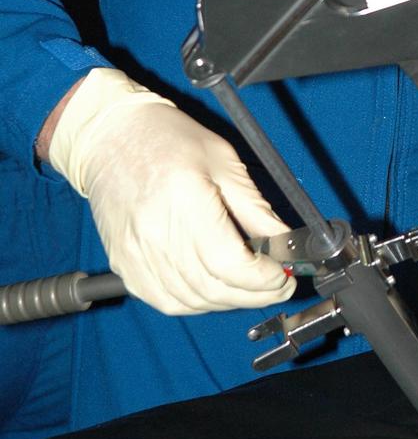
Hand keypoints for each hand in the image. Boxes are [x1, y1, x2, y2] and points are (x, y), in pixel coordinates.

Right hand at [48, 68, 296, 314]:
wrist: (112, 136)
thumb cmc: (169, 138)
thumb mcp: (224, 161)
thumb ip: (255, 208)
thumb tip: (285, 240)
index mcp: (186, 200)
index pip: (229, 263)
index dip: (262, 278)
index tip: (284, 276)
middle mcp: (156, 234)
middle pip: (213, 288)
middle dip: (254, 295)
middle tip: (278, 285)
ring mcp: (136, 255)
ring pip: (191, 301)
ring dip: (227, 301)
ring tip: (250, 287)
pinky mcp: (124, 266)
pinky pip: (165, 301)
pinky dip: (196, 302)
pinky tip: (214, 289)